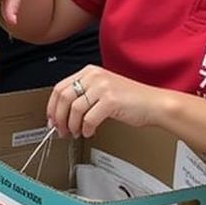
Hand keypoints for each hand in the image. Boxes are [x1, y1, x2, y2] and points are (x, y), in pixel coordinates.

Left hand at [47, 66, 167, 138]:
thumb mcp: (102, 90)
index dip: (51, 106)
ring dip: (72, 125)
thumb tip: (61, 113)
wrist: (154, 104)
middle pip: (63, 98)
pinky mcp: (110, 100)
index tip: (50, 119)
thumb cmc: (131, 100)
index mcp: (89, 72)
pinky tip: (89, 132)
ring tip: (75, 133)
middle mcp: (94, 76)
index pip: (59, 88)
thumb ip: (83, 96)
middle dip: (58, 118)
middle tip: (60, 130)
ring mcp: (102, 87)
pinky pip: (89, 118)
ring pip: (74, 109)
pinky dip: (86, 129)